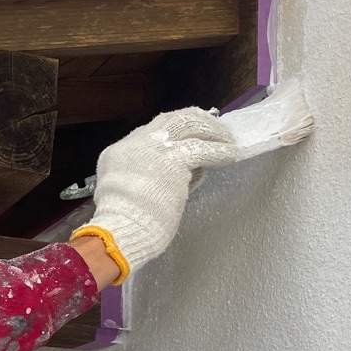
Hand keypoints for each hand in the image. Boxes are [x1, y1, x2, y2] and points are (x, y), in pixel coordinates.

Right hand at [71, 108, 239, 282]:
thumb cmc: (124, 226)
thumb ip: (148, 181)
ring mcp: (155, 149)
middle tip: (214, 128)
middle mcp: (136, 145)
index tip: (189, 137)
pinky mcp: (174, 161)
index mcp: (119, 154)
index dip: (173, 134)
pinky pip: (204, 149)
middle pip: (171, 119)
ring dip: (212, 131)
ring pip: (188, 125)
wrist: (121, 231)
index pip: (150, 133)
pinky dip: (220, 151)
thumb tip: (178, 179)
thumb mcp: (128, 195)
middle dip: (196, 120)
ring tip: (228, 141)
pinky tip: (232, 155)